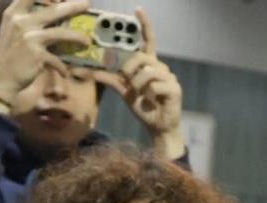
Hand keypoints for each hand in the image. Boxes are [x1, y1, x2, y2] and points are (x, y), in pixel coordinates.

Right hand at [0, 0, 91, 104]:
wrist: (1, 77)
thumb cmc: (11, 52)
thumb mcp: (12, 28)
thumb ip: (27, 16)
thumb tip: (54, 7)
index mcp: (14, 12)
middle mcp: (21, 21)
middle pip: (53, 9)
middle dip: (73, 6)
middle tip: (87, 4)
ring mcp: (29, 38)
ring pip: (61, 33)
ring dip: (78, 36)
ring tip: (87, 41)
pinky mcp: (36, 55)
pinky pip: (57, 59)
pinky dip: (62, 67)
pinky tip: (65, 72)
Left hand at [90, 12, 183, 156]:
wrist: (158, 127)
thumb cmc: (144, 108)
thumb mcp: (124, 92)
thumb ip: (111, 80)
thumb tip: (92, 71)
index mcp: (150, 65)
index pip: (147, 40)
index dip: (144, 25)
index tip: (138, 10)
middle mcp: (160, 67)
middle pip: (141, 57)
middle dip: (130, 70)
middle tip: (128, 82)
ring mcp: (169, 77)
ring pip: (147, 71)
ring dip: (138, 85)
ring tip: (141, 95)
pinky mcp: (174, 88)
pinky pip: (155, 84)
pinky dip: (149, 94)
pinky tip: (153, 101)